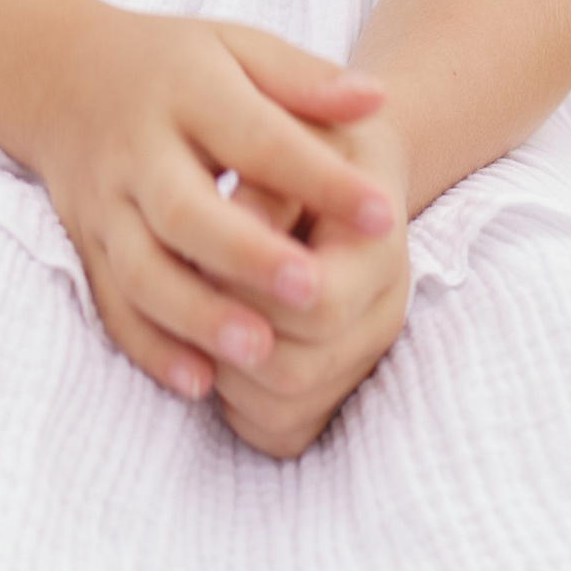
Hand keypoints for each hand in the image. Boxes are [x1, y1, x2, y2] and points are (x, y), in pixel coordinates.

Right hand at [27, 11, 395, 416]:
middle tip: (313, 291)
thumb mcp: (241, 48)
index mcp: (187, 91)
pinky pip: (111, 305)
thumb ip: (306, 79)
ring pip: (140, 270)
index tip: (384, 214)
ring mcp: (103, 204)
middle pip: (185, 211)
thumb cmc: (178, 67)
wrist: (61, 76)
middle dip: (248, 256)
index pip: (258, 138)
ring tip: (260, 352)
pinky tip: (199, 382)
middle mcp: (137, 151)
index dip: (321, 178)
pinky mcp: (85, 246)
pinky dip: (151, 347)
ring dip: (198, 315)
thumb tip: (377, 100)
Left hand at [207, 106, 411, 458]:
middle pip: (296, 372)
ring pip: (284, 412)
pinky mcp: (335, 384)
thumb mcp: (294, 137)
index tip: (203, 252)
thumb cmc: (309, 142)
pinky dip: (241, 409)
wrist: (349, 166)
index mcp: (376, 247)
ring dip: (225, 377)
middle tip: (188, 292)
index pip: (317, 303)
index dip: (251, 288)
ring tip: (197, 322)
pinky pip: (282, 434)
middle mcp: (382, 313)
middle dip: (227, 338)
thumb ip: (269, 181)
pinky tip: (217, 358)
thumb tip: (235, 219)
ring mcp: (362, 357)